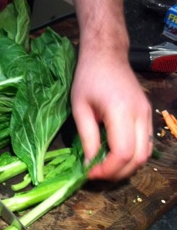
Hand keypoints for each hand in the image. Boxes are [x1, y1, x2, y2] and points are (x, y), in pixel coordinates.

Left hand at [71, 46, 152, 180]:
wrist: (106, 55)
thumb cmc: (88, 78)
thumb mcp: (80, 108)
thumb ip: (87, 138)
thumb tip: (90, 164)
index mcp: (121, 111)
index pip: (122, 153)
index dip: (107, 170)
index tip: (89, 173)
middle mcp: (140, 115)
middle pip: (138, 158)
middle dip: (118, 173)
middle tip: (96, 174)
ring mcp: (147, 114)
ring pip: (146, 154)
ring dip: (127, 167)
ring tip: (105, 167)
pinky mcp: (148, 114)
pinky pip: (146, 143)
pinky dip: (133, 155)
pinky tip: (115, 155)